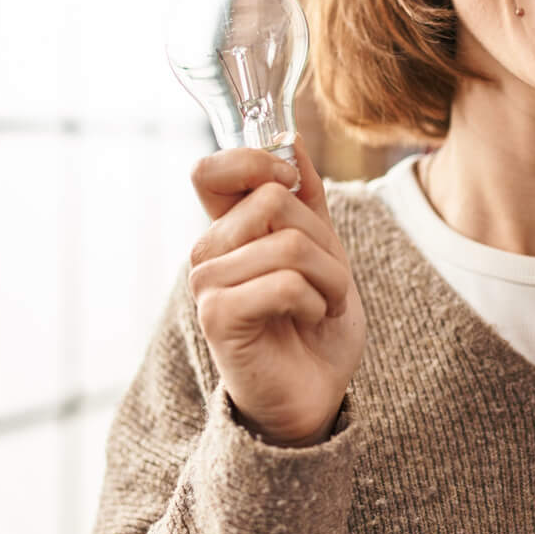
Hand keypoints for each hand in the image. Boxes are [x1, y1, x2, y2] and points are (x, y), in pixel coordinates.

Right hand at [188, 141, 365, 446]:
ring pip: (286, 243)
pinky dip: (313, 301)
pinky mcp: (217, 317)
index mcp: (228, 232)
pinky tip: (308, 321)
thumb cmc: (315, 326)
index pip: (211, 170)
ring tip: (323, 305)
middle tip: (328, 280)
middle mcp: (208, 253)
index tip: (290, 183)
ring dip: (328, 277)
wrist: (315, 395)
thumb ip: (306, 199)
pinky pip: (283, 282)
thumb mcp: (323, 251)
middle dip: (322, 239)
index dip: (254, 162)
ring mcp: (206, 285)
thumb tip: (292, 138)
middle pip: (272, 199)